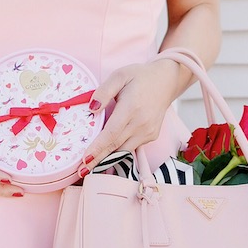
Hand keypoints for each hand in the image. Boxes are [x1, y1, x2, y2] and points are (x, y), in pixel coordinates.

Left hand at [79, 59, 179, 174]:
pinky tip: (107, 155)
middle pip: (115, 146)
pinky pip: (131, 147)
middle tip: (81, 171)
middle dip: (97, 160)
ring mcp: (148, 132)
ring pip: (124, 150)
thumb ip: (104, 91)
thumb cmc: (140, 77)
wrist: (166, 81)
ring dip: (107, 159)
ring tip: (90, 166)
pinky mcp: (151, 136)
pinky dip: (118, 152)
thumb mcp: (119, 76)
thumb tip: (92, 108)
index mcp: (131, 108)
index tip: (84, 159)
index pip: (111, 134)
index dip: (97, 148)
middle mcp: (141, 123)